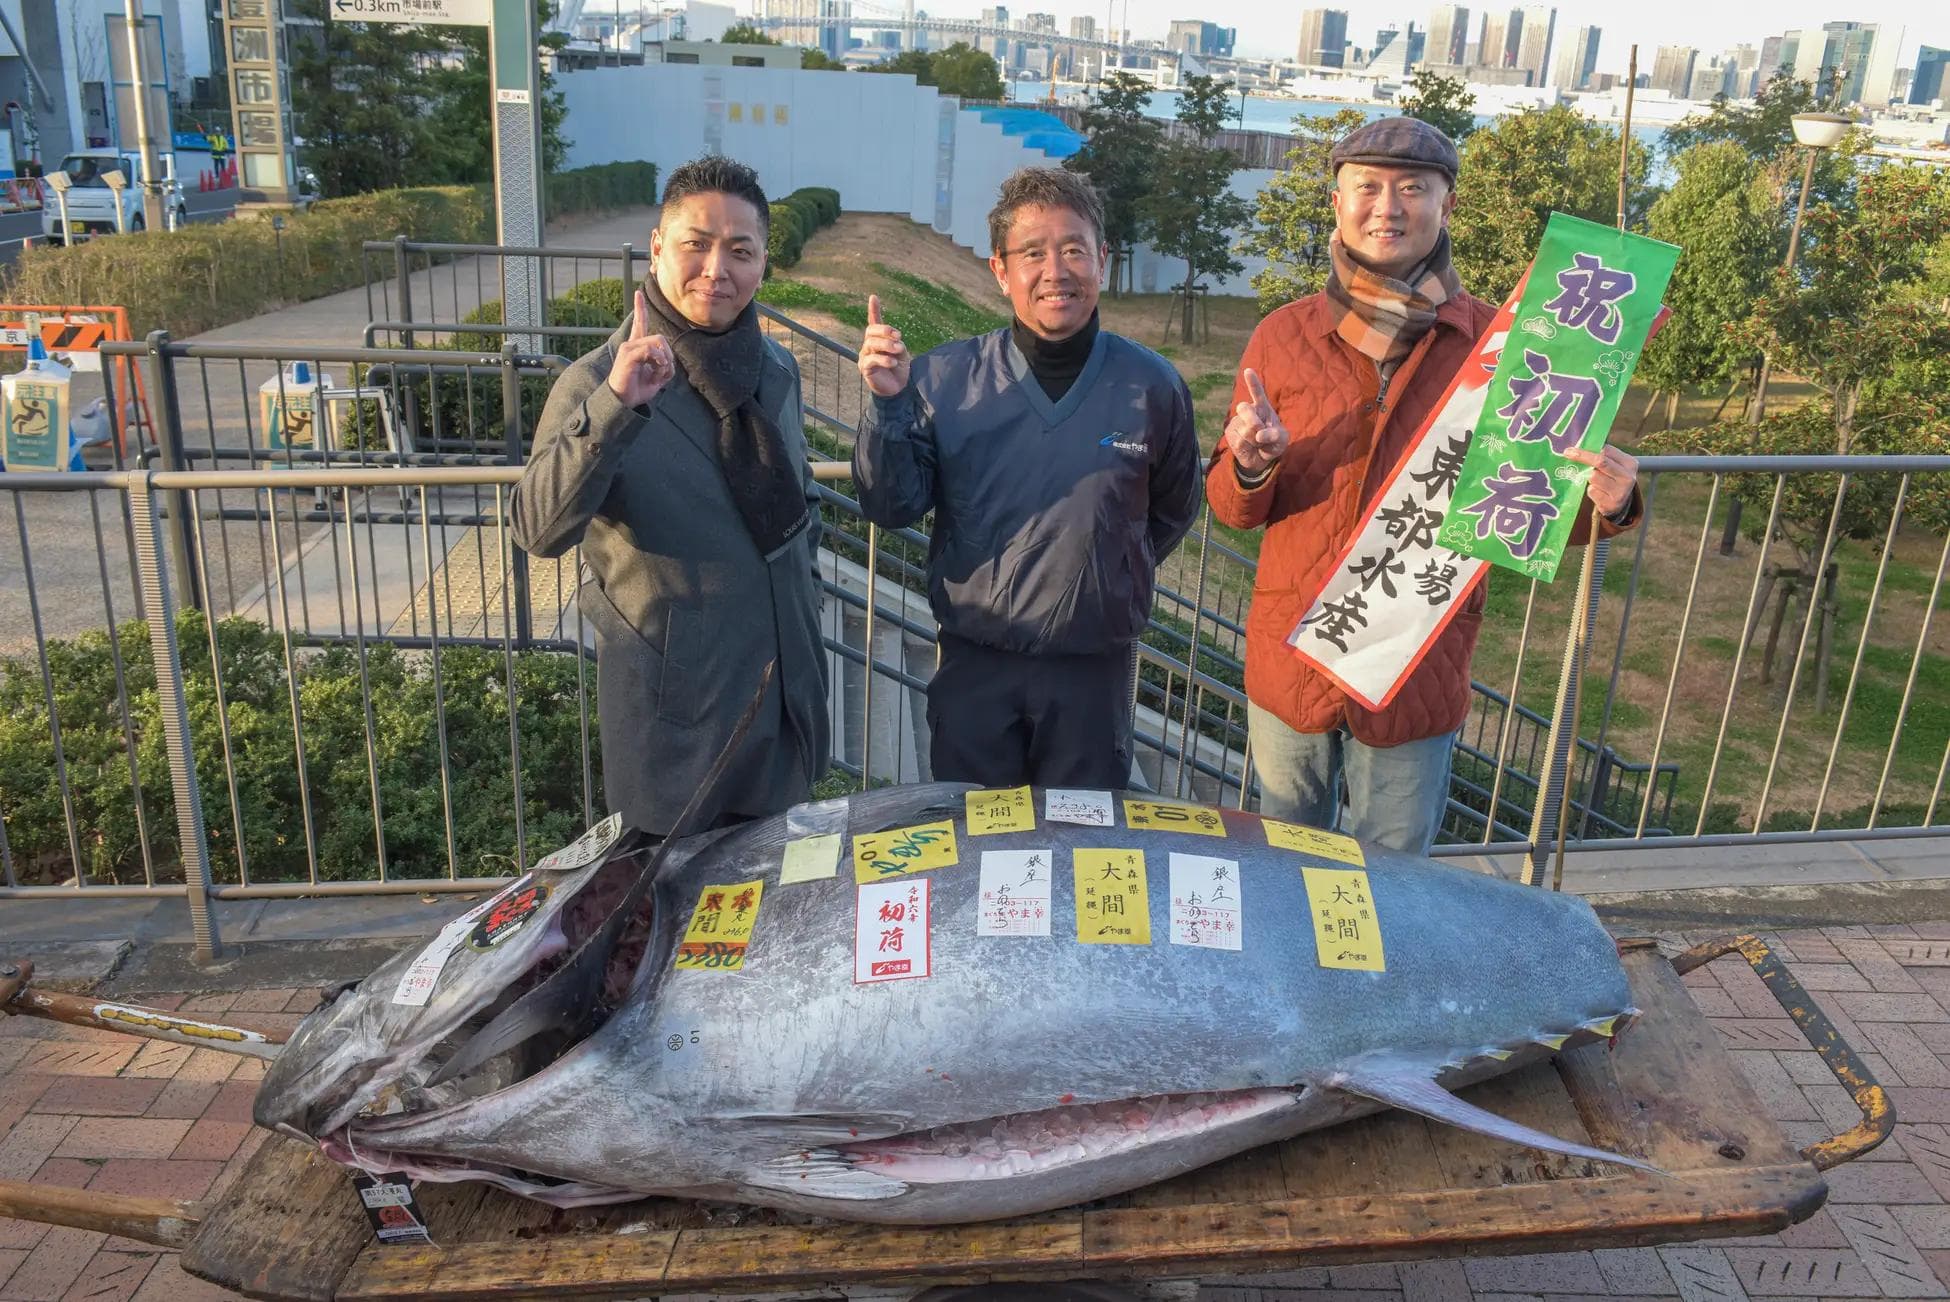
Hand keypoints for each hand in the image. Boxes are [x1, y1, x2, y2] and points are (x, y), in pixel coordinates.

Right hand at [607, 290, 674, 405]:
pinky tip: (656, 372)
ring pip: (657, 343)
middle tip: (665, 371)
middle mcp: (631, 344)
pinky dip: (659, 362)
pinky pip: (651, 351)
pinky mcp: (628, 355)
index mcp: (637, 347)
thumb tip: (668, 360)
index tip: (638, 293)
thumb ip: (664, 365)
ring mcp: (629, 348)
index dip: (639, 308)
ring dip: (664, 361)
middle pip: (660, 337)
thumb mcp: (656, 376)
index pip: (639, 323)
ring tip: (659, 374)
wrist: (623, 402)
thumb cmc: (637, 389)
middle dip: (668, 355)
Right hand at [858, 294, 910, 398]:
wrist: (897, 388)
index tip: (873, 297)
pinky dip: (883, 359)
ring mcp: (865, 356)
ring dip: (887, 345)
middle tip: (898, 336)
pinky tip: (893, 363)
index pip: (874, 322)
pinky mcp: (865, 368)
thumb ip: (896, 343)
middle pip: (871, 331)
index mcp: (878, 339)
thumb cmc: (899, 369)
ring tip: (899, 351)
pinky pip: (871, 359)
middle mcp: (869, 345)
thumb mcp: (901, 352)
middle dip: (885, 330)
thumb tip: (894, 340)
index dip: (873, 310)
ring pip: (872, 343)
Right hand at [1223, 368, 1289, 474]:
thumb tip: (1259, 435)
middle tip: (1259, 432)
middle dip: (1253, 422)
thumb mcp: (1282, 439)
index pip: (1258, 393)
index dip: (1253, 382)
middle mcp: (1248, 411)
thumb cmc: (1273, 443)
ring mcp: (1237, 422)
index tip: (1248, 371)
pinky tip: (1250, 447)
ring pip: (1244, 429)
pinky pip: (1240, 441)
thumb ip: (1275, 435)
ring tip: (1258, 443)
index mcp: (1262, 407)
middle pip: (1244, 408)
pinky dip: (1249, 447)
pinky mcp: (1230, 434)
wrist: (1261, 458)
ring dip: (1255, 440)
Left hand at [1563, 445, 1637, 517]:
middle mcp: (1628, 477)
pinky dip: (1591, 490)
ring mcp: (1620, 492)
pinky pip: (1591, 491)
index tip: (1573, 447)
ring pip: (1593, 477)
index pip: (1607, 450)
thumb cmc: (1613, 478)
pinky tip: (1598, 492)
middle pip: (1600, 462)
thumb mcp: (1615, 465)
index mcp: (1630, 463)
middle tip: (1568, 452)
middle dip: (1583, 456)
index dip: (1589, 448)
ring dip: (1589, 477)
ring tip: (1596, 481)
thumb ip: (1604, 455)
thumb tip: (1580, 445)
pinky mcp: (1610, 504)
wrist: (1621, 503)